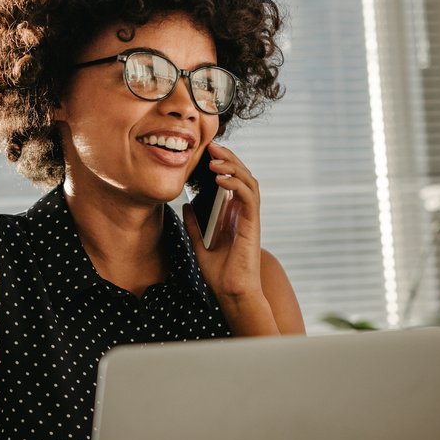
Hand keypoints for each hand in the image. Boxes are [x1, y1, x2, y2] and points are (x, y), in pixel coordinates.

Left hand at [182, 142, 271, 326]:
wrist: (230, 292)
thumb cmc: (219, 272)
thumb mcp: (199, 243)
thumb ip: (194, 224)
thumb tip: (186, 205)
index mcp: (232, 214)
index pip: (231, 181)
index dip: (222, 164)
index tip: (206, 152)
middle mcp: (243, 212)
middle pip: (241, 175)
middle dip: (228, 158)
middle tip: (212, 147)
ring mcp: (249, 217)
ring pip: (248, 181)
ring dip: (232, 167)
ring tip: (214, 160)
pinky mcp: (252, 224)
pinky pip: (248, 197)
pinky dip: (236, 184)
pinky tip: (220, 179)